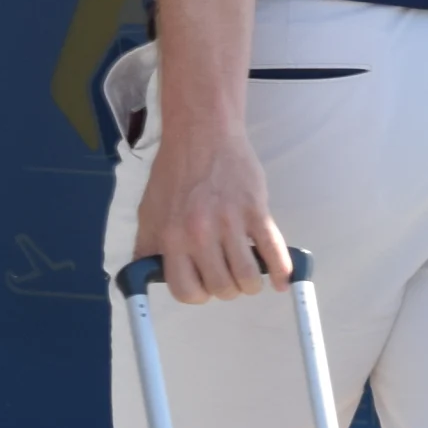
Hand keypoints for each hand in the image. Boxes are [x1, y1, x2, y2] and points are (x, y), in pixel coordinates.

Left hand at [133, 117, 287, 304]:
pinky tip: (283, 280)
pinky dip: (282, 272)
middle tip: (226, 274)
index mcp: (172, 236)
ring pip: (247, 277)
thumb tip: (144, 276)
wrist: (202, 133)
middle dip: (226, 288)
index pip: (185, 290)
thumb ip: (148, 246)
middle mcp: (200, 234)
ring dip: (250, 282)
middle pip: (221, 287)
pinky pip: (274, 252)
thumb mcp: (150, 210)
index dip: (197, 294)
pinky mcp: (256, 210)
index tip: (203, 285)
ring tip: (248, 272)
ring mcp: (231, 222)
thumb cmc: (175, 173)